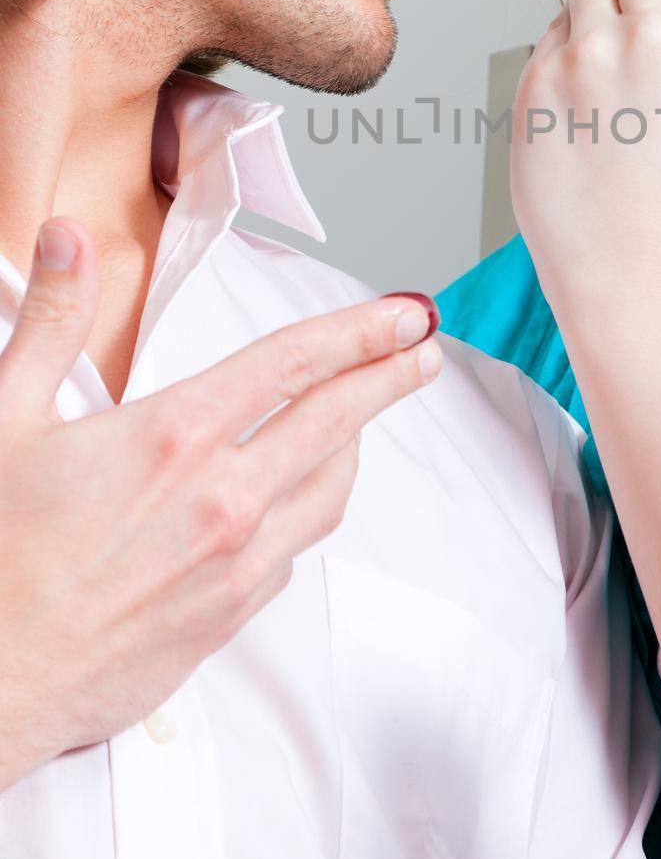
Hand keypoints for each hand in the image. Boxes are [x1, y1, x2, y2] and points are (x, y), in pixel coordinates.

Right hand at [0, 217, 441, 788]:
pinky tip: (291, 500)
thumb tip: (68, 240)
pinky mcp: (229, 618)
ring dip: (353, 445)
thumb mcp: (6, 422)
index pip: (294, 364)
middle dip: (389, 376)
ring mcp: (234, 564)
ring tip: (361, 419)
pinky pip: (293, 550)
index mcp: (174, 439)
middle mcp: (222, 500)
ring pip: (329, 489)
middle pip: (337, 421)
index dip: (361, 330)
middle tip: (422, 350)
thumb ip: (52, 322)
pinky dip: (305, 511)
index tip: (406, 312)